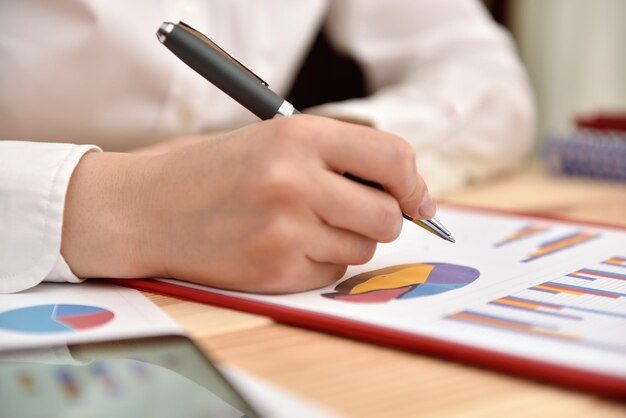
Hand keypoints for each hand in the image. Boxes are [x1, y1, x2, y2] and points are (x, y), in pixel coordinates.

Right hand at [61, 115, 434, 292]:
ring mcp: (284, 230)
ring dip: (346, 240)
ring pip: (362, 249)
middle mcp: (294, 182)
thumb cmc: (216, 170)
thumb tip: (409, 192)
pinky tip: (282, 245)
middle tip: (358, 212)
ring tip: (302, 223)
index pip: (393, 158)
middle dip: (385, 219)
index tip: (417, 199)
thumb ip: (343, 157)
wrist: (147, 206)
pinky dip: (318, 262)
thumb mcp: (277, 140)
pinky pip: (330, 274)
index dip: (414, 183)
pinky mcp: (273, 271)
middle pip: (388, 216)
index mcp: (298, 137)